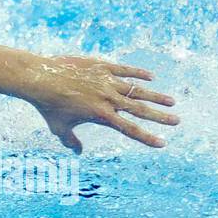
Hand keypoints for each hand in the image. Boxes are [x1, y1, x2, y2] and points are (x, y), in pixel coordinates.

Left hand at [23, 55, 176, 152]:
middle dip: (160, 117)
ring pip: (136, 89)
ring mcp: (105, 80)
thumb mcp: (59, 128)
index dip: (147, 138)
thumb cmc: (48, 106)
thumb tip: (78, 152)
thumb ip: (71, 141)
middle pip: (139, 110)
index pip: (130, 130)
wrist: (39, 77)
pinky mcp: (100, 66)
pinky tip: (151, 77)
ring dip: (155, 96)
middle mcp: (107, 98)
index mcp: (100, 115)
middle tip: (177, 121)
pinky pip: (124, 69)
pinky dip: (138, 73)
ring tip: (171, 101)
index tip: (162, 143)